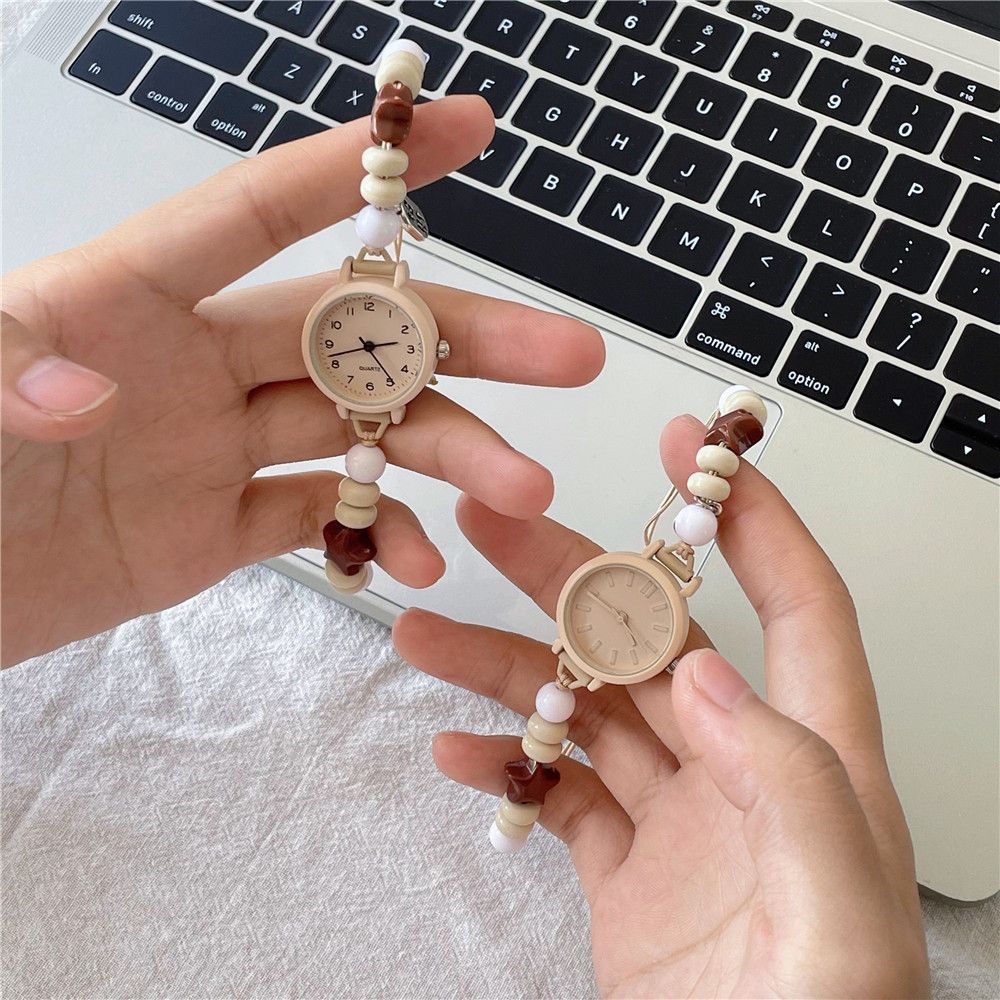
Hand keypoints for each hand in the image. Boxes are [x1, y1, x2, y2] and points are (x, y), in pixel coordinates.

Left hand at [1, 96, 603, 666]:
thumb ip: (12, 377)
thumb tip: (108, 388)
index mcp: (127, 299)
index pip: (260, 212)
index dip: (360, 170)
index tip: (464, 129)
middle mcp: (190, 363)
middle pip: (351, 335)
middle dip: (467, 340)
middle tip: (570, 355)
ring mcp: (210, 451)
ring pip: (357, 433)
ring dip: (448, 456)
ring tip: (523, 493)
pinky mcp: (211, 532)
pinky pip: (317, 520)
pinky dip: (378, 533)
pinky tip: (421, 563)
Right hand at [395, 415, 929, 997]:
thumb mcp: (838, 918)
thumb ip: (792, 786)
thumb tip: (707, 672)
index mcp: (819, 760)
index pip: (799, 605)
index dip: (751, 518)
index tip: (688, 451)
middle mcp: (745, 768)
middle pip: (652, 640)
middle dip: (570, 576)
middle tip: (493, 526)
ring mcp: (681, 817)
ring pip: (586, 710)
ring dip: (507, 672)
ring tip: (424, 637)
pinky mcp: (627, 870)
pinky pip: (559, 794)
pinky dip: (507, 768)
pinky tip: (455, 756)